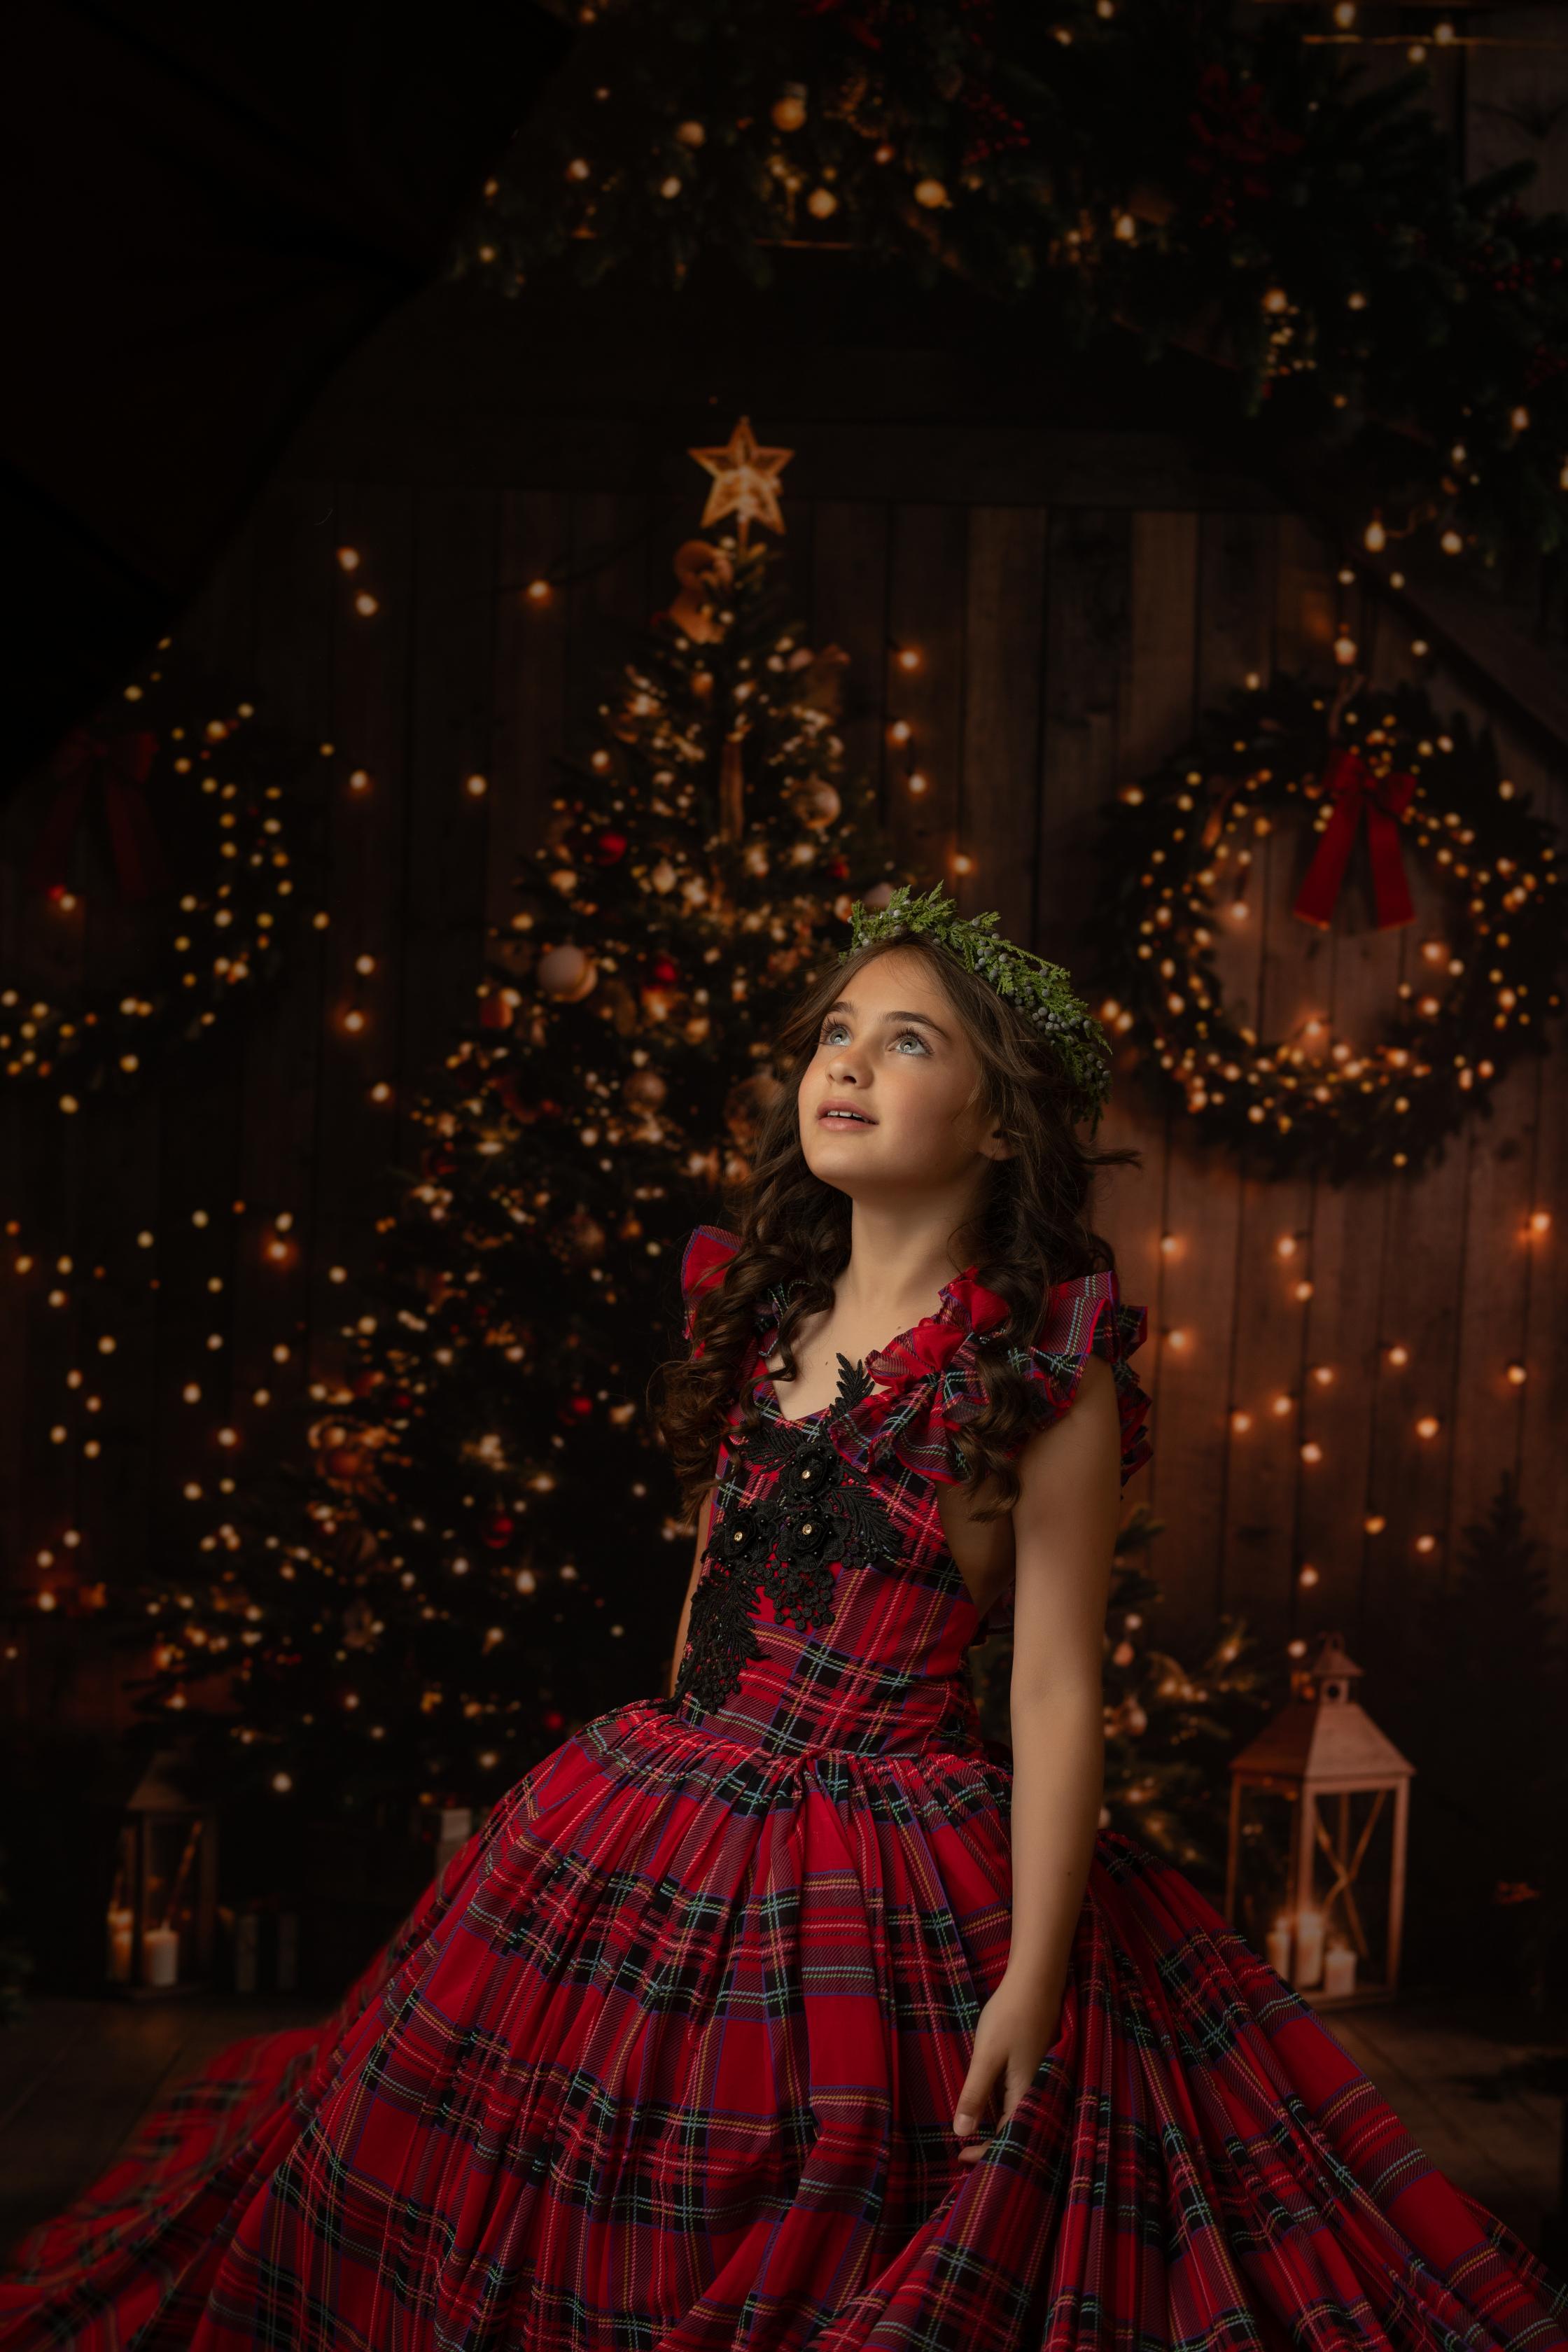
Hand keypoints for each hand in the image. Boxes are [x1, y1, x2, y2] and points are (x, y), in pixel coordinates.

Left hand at [952, 1969, 1062, 2164]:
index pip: (1008, 2137)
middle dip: (991, 2143)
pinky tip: (987, 2102)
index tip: (961, 2157)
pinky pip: (1018, 2095)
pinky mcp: (1033, 2064)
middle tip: (964, 2150)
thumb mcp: (986, 2056)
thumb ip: (975, 2094)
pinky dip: (1001, 2106)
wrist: (1036, 1980)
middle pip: (1015, 2129)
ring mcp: (1037, 2076)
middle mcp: (1036, 2090)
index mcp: (1025, 2094)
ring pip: (1017, 2112)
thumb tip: (961, 2133)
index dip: (985, 2152)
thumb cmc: (1010, 2016)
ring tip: (971, 2131)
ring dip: (995, 2125)